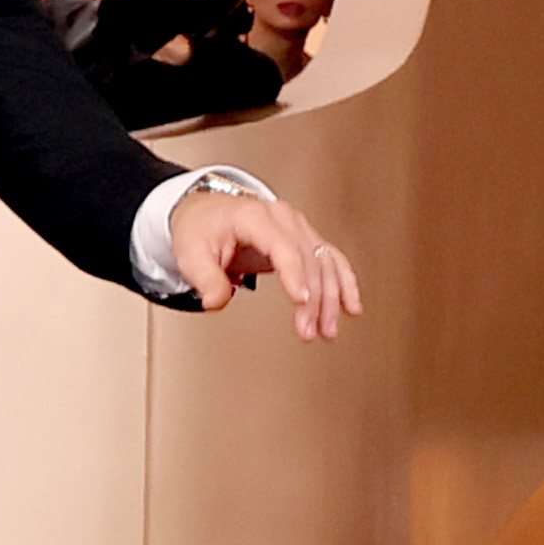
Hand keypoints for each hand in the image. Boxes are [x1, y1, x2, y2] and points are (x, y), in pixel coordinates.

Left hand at [170, 188, 360, 340]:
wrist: (207, 212)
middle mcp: (282, 218)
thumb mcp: (192, 254)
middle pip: (308, 259)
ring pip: (325, 262)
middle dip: (313, 299)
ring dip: (331, 298)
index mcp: (255, 217)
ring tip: (327, 330)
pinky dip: (344, 282)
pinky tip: (351, 307)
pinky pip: (331, 259)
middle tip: (309, 331)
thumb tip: (217, 300)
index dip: (296, 275)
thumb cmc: (202, 228)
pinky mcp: (304, 238)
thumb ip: (206, 278)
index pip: (283, 247)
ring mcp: (298, 226)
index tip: (302, 301)